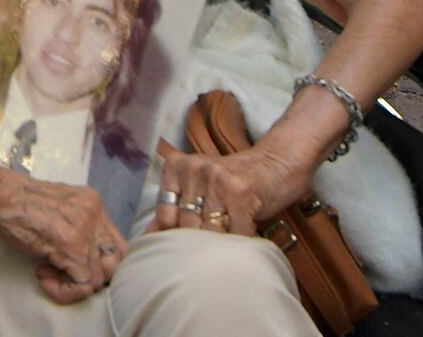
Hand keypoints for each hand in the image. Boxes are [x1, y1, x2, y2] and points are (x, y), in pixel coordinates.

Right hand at [0, 167, 126, 302]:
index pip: (116, 245)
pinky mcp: (72, 244)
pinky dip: (64, 291)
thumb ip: (76, 226)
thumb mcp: (55, 209)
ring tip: (45, 273)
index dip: (96, 264)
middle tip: (60, 273)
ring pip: (98, 278)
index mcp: (93, 202)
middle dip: (88, 277)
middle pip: (114, 262)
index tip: (68, 265)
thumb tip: (83, 259)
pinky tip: (42, 278)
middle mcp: (95, 212)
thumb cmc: (15, 202)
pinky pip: (82, 284)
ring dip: (71, 285)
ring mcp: (85, 228)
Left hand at [151, 140, 305, 239]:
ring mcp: (218, 180)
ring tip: (225, 254)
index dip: (175, 238)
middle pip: (187, 226)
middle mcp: (195, 170)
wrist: (273, 164)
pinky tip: (245, 242)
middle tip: (207, 258)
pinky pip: (235, 232)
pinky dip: (240, 243)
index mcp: (177, 167)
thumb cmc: (231, 182)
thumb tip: (148, 236)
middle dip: (198, 246)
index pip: (165, 215)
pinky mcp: (241, 192)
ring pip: (209, 231)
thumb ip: (172, 210)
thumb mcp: (198, 188)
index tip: (184, 250)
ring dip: (220, 248)